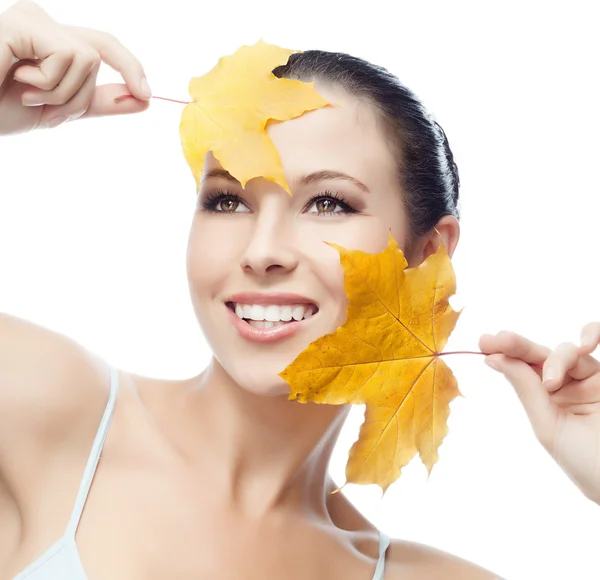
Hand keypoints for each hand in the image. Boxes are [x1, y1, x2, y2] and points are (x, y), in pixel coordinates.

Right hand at [0, 0, 150, 135]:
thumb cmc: (1, 109)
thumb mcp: (60, 109)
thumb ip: (98, 102)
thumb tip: (143, 99)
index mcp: (51, 42)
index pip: (102, 45)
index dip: (130, 66)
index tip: (147, 95)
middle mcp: (42, 23)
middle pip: (98, 54)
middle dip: (82, 96)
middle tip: (50, 113)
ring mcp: (31, 19)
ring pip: (88, 58)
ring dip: (62, 93)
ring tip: (25, 95)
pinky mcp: (22, 22)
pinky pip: (68, 55)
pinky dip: (49, 83)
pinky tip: (16, 80)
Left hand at [479, 323, 599, 505]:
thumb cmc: (585, 461)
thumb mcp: (548, 425)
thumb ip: (527, 390)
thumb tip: (494, 358)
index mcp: (545, 398)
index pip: (521, 368)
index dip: (504, 352)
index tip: (485, 343)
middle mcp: (566, 384)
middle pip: (539, 355)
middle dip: (518, 345)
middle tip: (499, 339)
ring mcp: (590, 378)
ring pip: (567, 352)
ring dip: (556, 359)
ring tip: (551, 382)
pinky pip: (597, 339)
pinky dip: (592, 332)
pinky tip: (586, 343)